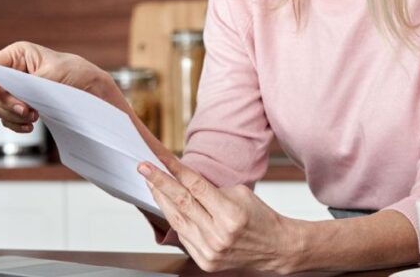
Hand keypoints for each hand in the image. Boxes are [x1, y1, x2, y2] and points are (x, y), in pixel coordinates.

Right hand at [0, 41, 125, 132]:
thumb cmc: (77, 71)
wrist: (92, 88)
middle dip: (8, 104)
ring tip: (33, 117)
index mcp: (19, 55)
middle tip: (27, 111)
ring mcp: (17, 90)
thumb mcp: (55, 73)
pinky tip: (29, 127)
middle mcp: (13, 72)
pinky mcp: (23, 105)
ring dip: (13, 116)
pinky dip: (16, 124)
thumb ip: (32, 83)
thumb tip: (16, 96)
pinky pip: (8, 119)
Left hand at [139, 159, 304, 273]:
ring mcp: (210, 251)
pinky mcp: (205, 261)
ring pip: (177, 220)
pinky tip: (168, 205)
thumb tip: (183, 180)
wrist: (275, 248)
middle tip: (143, 167)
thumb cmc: (260, 217)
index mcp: (231, 214)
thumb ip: (211, 189)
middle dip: (159, 182)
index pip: (195, 187)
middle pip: (181, 202)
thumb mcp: (240, 193)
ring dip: (161, 200)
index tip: (159, 157)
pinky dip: (174, 218)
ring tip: (151, 183)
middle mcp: (218, 234)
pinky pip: (183, 235)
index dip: (175, 170)